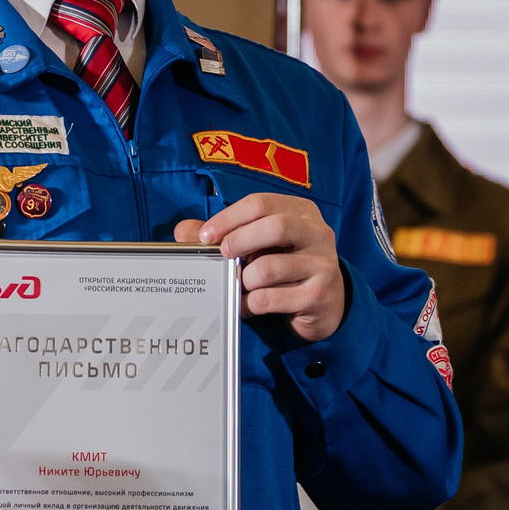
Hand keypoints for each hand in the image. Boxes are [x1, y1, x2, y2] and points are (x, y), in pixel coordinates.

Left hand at [176, 193, 347, 340]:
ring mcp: (322, 264)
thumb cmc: (285, 268)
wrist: (325, 304)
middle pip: (274, 227)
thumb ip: (223, 236)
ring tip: (240, 284)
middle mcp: (317, 233)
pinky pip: (270, 298)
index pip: (260, 204)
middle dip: (238, 241)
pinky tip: (247, 305)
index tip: (206, 235)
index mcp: (301, 212)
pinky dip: (249, 304)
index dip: (228, 218)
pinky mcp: (318, 294)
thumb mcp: (258, 246)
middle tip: (222, 254)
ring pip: (269, 268)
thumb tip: (182, 231)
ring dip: (244, 279)